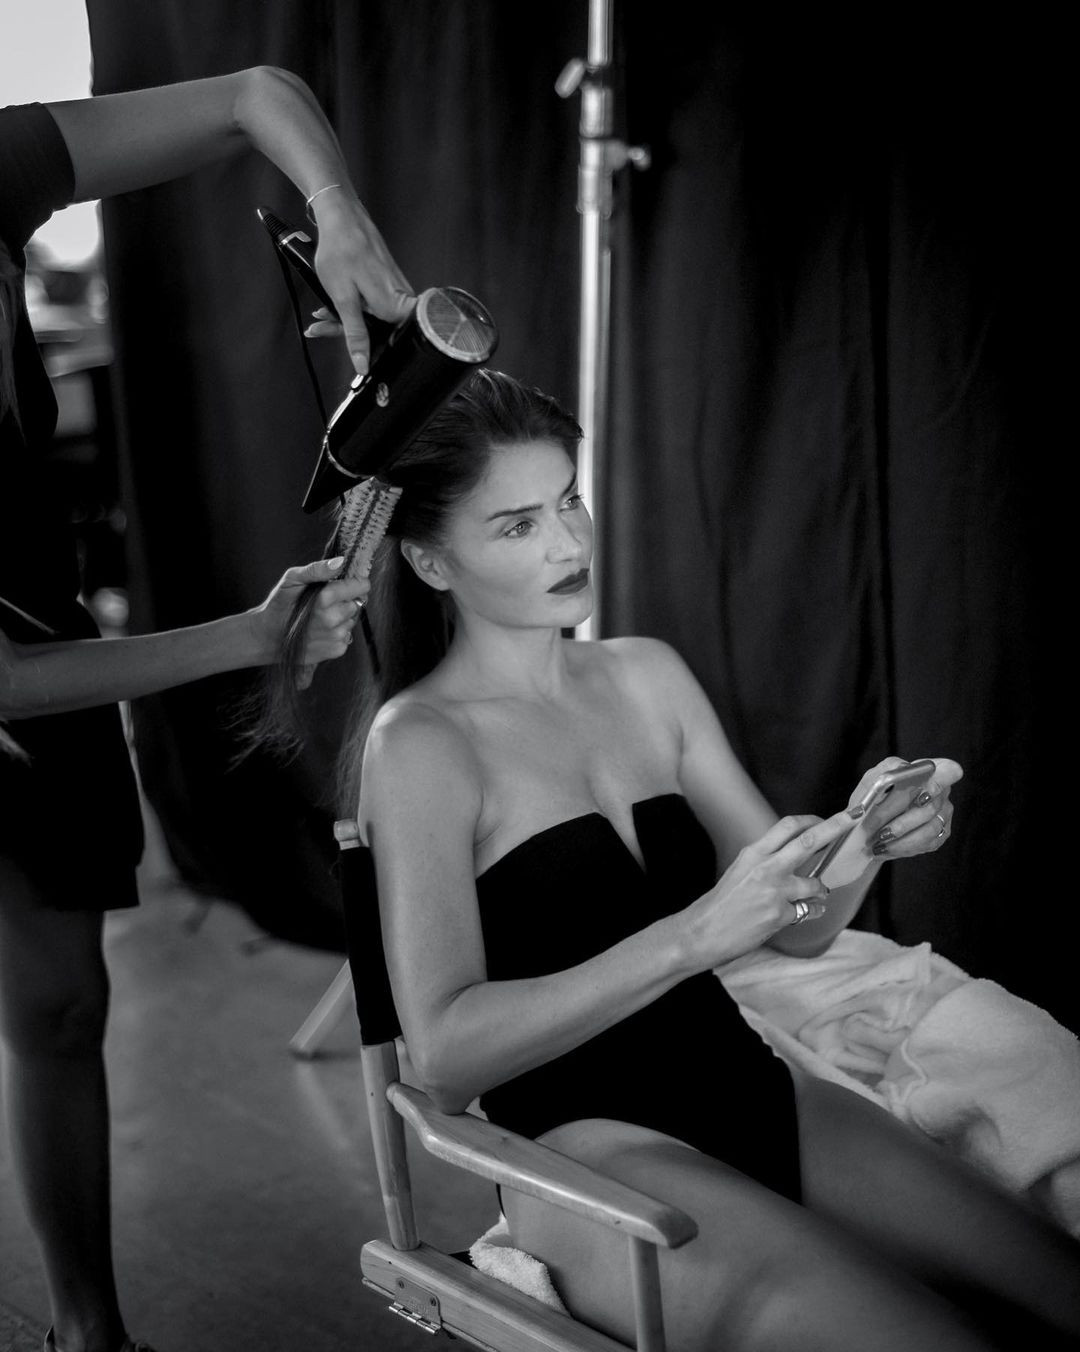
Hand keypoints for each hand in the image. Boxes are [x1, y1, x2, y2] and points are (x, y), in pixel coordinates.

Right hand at [248, 557, 367, 676]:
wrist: (268, 637)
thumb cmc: (280, 605)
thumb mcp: (292, 580)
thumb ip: (317, 570)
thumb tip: (340, 562)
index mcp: (324, 600)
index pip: (360, 587)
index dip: (356, 583)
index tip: (348, 583)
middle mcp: (332, 620)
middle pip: (357, 603)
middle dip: (346, 600)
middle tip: (325, 602)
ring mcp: (335, 637)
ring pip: (352, 620)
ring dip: (342, 617)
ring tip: (321, 617)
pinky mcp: (336, 650)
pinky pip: (348, 635)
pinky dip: (338, 631)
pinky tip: (321, 630)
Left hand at [306, 190, 414, 374]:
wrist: (342, 216)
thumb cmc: (341, 250)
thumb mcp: (343, 299)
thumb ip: (355, 333)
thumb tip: (363, 364)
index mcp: (394, 306)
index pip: (392, 344)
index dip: (372, 353)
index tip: (355, 359)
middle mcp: (401, 299)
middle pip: (380, 331)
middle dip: (348, 332)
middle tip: (320, 326)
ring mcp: (396, 290)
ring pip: (373, 318)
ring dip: (346, 318)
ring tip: (320, 312)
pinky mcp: (388, 283)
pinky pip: (373, 304)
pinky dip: (352, 305)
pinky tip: (332, 301)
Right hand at [681, 810, 855, 968]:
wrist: (704, 931)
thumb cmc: (723, 902)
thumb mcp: (741, 869)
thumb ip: (767, 859)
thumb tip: (795, 852)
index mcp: (754, 853)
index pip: (788, 826)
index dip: (813, 819)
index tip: (830, 817)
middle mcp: (766, 868)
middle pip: (809, 841)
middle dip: (836, 826)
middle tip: (855, 817)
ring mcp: (774, 892)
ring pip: (815, 883)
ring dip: (819, 889)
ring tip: (815, 894)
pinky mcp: (779, 916)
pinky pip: (809, 911)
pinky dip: (812, 911)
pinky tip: (805, 913)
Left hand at [862, 756, 962, 860]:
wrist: (868, 826)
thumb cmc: (872, 800)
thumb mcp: (873, 779)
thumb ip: (888, 769)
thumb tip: (902, 769)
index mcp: (929, 772)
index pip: (948, 771)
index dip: (938, 783)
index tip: (920, 796)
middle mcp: (941, 792)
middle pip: (931, 807)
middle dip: (903, 821)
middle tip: (882, 830)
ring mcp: (943, 814)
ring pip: (929, 829)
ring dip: (902, 837)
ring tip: (881, 840)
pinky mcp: (941, 834)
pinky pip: (928, 843)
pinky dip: (904, 847)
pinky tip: (887, 847)